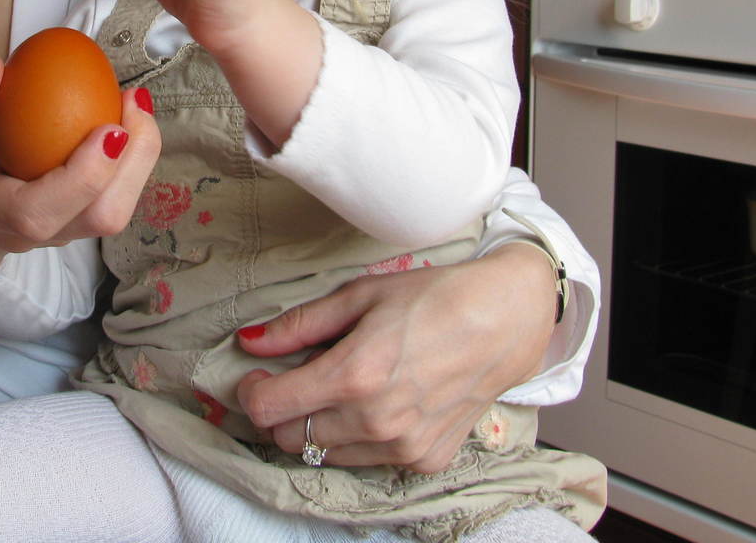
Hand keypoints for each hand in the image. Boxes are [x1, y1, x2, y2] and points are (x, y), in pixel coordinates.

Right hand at [0, 55, 160, 378]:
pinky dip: (133, 157)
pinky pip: (117, 195)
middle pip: (98, 217)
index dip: (82, 176)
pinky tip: (128, 116)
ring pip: (116, 211)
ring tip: (134, 105)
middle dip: (132, 163)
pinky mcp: (79, 219)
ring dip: (140, 158)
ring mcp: (62, 231)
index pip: (39, 210)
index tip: (108, 128)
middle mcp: (34, 232)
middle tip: (132, 102)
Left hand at [234, 243, 554, 472]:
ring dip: (317, 427)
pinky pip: (368, 460)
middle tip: (292, 382)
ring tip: (337, 390)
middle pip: (290, 439)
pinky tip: (377, 403)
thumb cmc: (432, 298)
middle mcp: (376, 420)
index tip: (257, 376)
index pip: (269, 409)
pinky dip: (358, 438)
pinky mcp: (425, 460)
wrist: (504, 320)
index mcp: (354, 375)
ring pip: (325, 455)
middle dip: (280, 412)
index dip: (252, 392)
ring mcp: (403, 447)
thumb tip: (251, 342)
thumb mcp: (359, 296)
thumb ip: (299, 324)